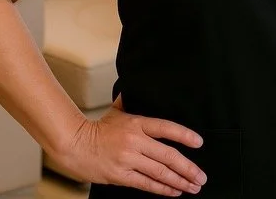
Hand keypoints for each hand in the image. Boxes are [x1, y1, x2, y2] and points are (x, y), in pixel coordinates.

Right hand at [51, 94, 206, 195]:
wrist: (74, 145)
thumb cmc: (97, 129)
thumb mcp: (117, 111)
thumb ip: (130, 102)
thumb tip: (138, 88)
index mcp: (137, 122)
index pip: (166, 127)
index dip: (184, 135)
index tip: (199, 143)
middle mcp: (135, 141)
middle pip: (168, 155)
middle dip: (188, 167)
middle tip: (201, 176)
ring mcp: (128, 159)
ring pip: (160, 172)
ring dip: (180, 181)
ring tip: (193, 187)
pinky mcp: (121, 175)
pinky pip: (146, 184)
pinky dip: (163, 189)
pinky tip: (175, 191)